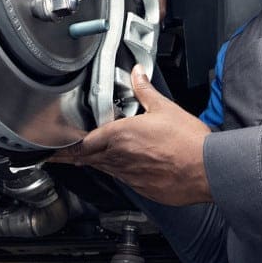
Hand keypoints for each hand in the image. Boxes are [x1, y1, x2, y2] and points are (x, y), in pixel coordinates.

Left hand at [52, 65, 211, 205]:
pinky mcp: (143, 188)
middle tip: (58, 158)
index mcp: (120, 135)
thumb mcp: (164, 108)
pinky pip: (123, 180)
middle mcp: (120, 158)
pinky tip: (119, 170)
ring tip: (81, 162)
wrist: (207, 170)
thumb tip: (137, 74)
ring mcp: (130, 175)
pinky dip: (117, 173)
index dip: (67, 147)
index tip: (55, 149)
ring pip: (104, 170)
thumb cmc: (187, 141)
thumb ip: (144, 91)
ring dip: (93, 164)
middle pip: (88, 159)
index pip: (84, 143)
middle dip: (72, 158)